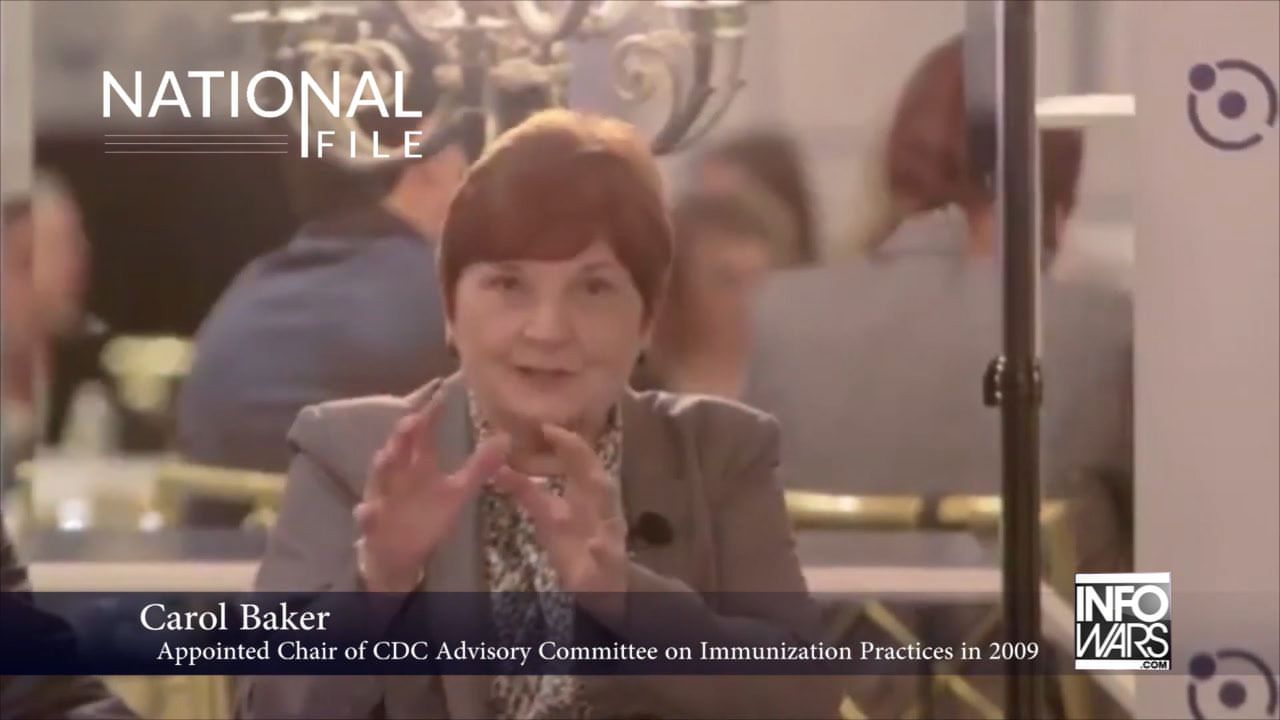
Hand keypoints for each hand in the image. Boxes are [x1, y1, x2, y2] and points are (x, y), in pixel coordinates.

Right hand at [354, 396, 509, 591]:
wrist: (400, 552)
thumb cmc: (427, 514)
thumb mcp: (458, 491)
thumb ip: (479, 466)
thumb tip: (506, 439)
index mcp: (418, 464)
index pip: (423, 434)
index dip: (431, 414)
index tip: (441, 393)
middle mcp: (398, 475)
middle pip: (398, 449)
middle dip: (403, 435)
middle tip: (413, 418)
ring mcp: (383, 497)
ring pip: (379, 479)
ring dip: (382, 467)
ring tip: (388, 455)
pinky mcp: (373, 523)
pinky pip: (367, 517)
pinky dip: (366, 513)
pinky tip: (366, 510)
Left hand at [494, 424, 628, 616]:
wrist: (596, 587)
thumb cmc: (573, 546)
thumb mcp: (547, 515)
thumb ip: (526, 491)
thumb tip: (499, 466)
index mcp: (589, 497)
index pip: (582, 463)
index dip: (567, 444)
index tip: (546, 426)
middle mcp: (603, 513)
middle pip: (598, 481)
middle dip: (583, 458)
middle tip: (561, 435)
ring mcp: (608, 540)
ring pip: (610, 517)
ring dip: (600, 498)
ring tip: (588, 476)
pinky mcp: (606, 569)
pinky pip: (606, 559)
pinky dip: (601, 551)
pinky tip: (594, 544)